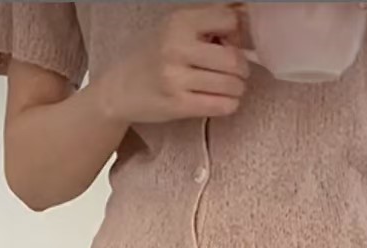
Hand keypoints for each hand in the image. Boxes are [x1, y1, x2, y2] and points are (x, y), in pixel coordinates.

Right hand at [96, 4, 250, 123]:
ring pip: (231, 85)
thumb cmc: (155, 57)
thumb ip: (206, 24)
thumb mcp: (175, 29)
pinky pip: (221, 106)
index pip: (230, 21)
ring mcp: (176, 78)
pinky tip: (223, 101)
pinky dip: (230, 105)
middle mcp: (177, 47)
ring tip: (229, 88)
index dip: (237, 35)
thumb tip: (245, 23)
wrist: (121, 88)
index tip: (230, 45)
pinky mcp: (178, 105)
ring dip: (237, 89)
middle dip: (242, 69)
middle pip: (234, 59)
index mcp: (179, 22)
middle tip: (236, 74)